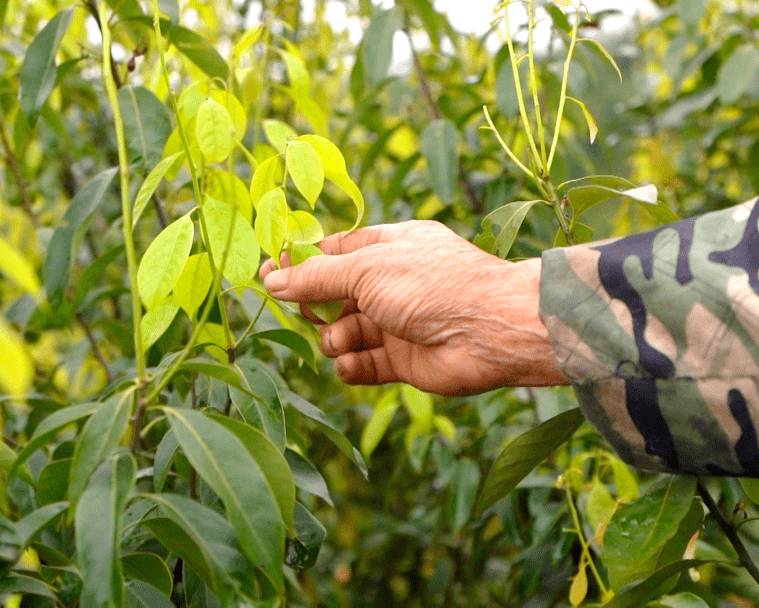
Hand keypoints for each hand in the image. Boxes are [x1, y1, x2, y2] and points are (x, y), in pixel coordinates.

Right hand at [259, 220, 567, 394]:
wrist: (489, 333)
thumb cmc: (434, 285)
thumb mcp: (366, 269)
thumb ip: (317, 277)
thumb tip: (273, 279)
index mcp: (388, 247)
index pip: (334, 252)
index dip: (301, 263)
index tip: (270, 274)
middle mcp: (391, 284)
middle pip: (333, 295)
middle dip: (315, 306)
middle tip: (306, 312)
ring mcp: (397, 323)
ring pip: (345, 332)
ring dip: (335, 339)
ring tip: (342, 341)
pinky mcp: (402, 361)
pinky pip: (363, 364)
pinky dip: (352, 367)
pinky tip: (351, 365)